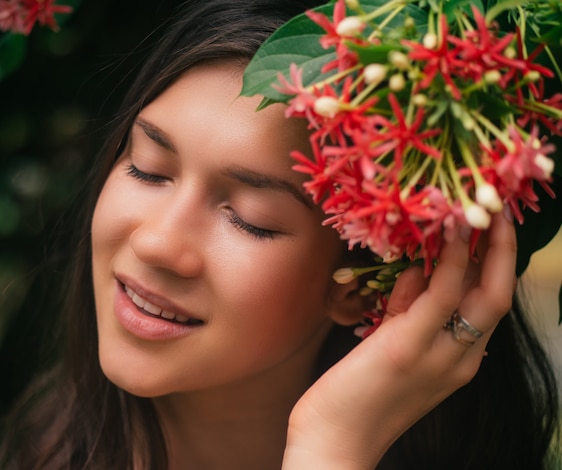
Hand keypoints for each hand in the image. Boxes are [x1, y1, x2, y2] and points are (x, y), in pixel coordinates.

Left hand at [282, 209, 516, 468]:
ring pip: (484, 294)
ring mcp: (439, 355)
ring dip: (484, 246)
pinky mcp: (407, 348)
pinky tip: (447, 234)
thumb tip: (417, 271)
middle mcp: (460, 359)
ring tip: (476, 207)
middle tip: (499, 209)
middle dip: (505, 250)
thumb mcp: (392, 348)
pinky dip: (449, 262)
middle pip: (500, 296)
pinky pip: (440, 296)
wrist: (336, 443)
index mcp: (458, 360)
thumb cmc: (359, 396)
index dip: (495, 264)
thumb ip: (407, 311)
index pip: (488, 305)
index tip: (492, 229)